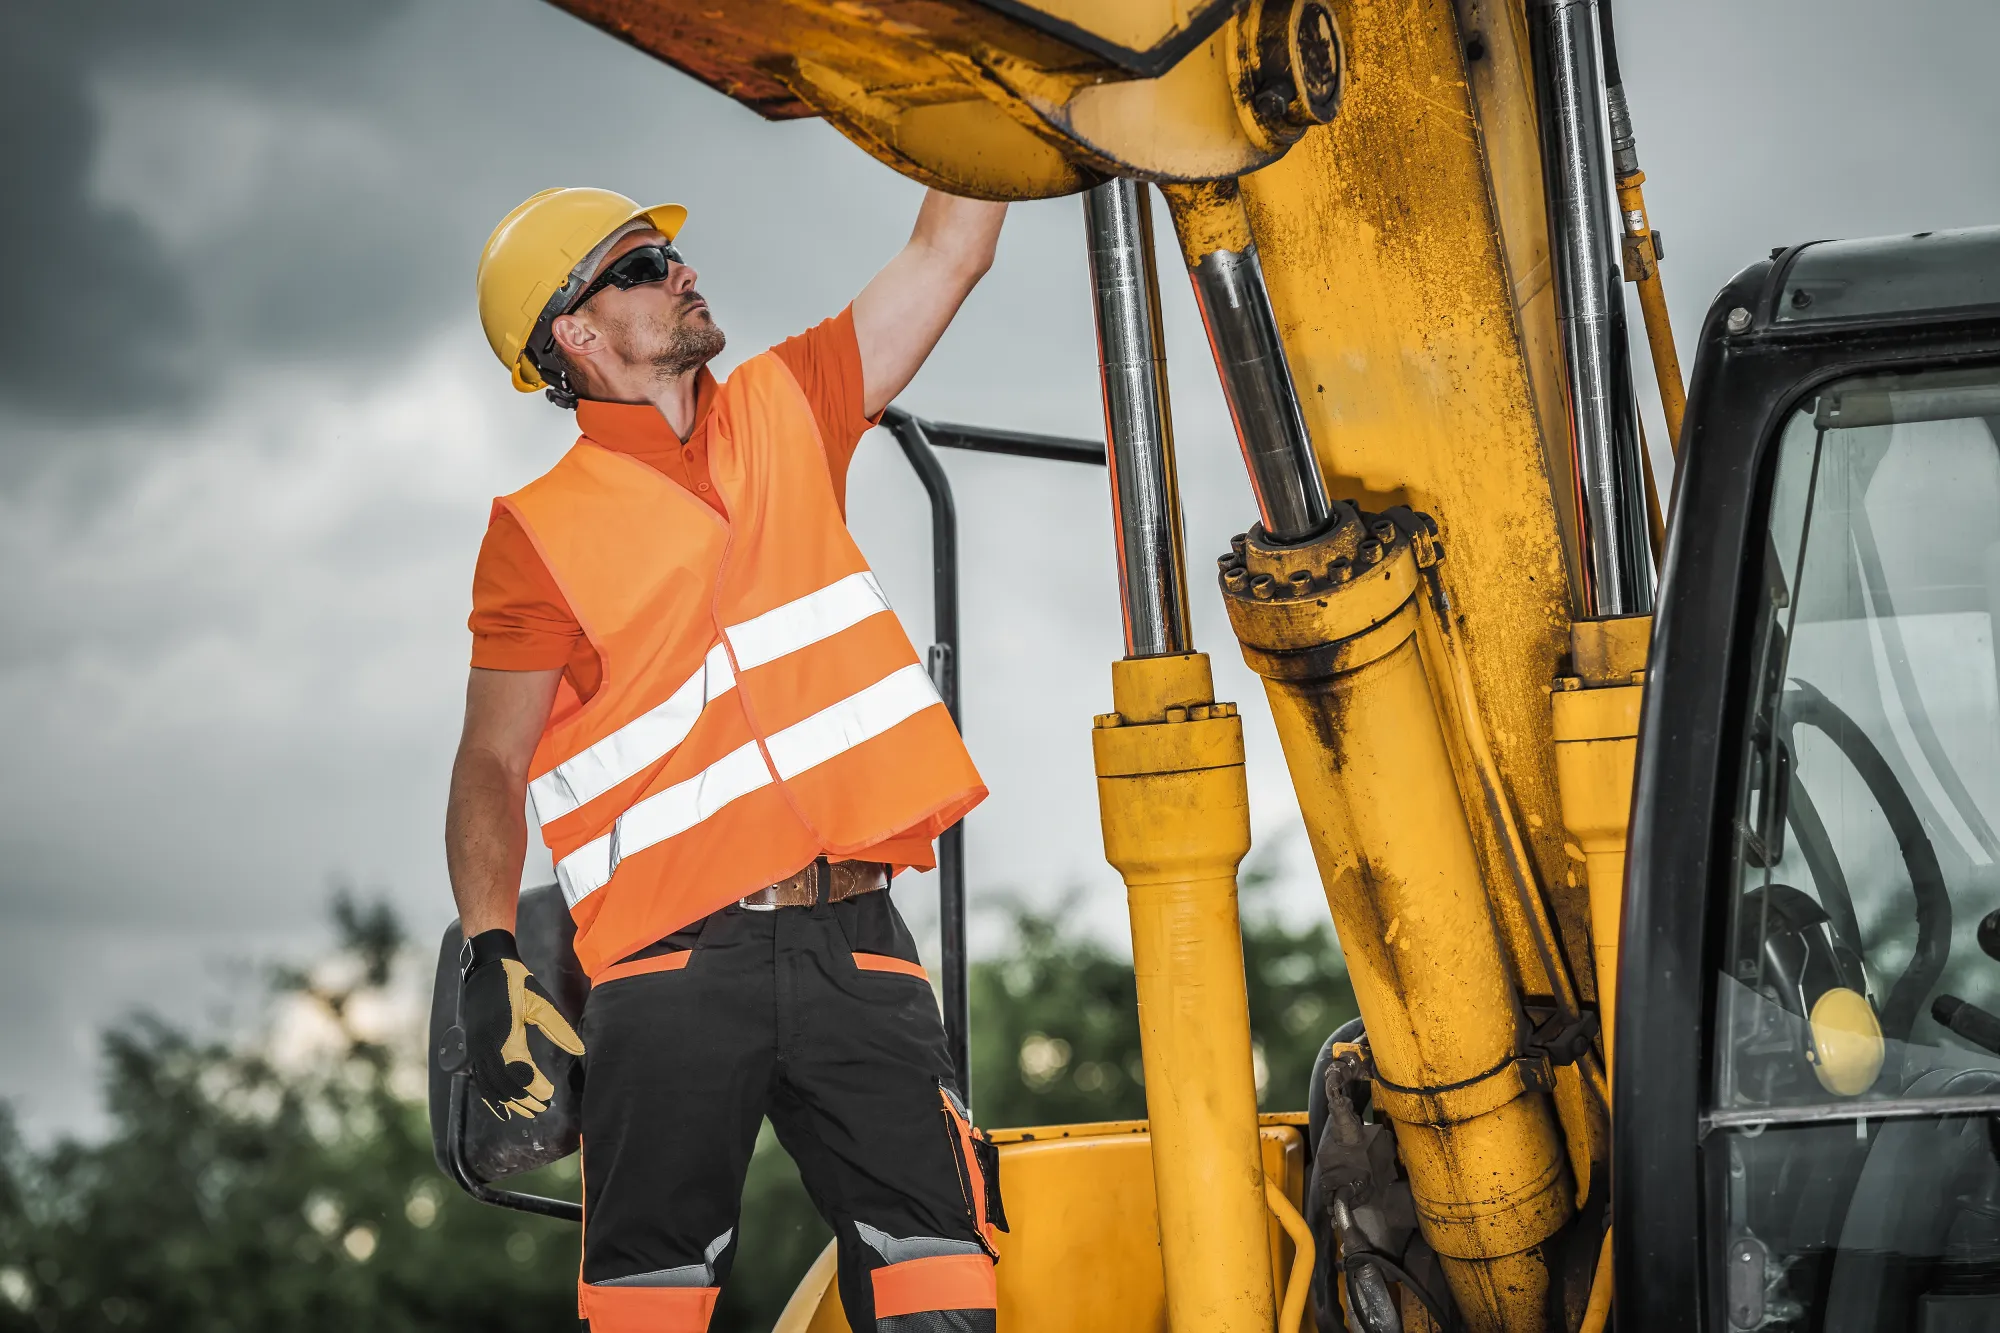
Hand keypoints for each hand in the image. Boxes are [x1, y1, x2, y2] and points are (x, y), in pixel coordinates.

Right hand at [460, 929, 584, 1118]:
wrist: (486, 968)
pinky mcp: (474, 1048)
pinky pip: (480, 1078)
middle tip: (543, 1107)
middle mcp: (487, 1047)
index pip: (520, 1072)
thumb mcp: (541, 1004)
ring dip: (508, 1101)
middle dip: (524, 1098)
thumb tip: (580, 1050)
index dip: (534, 1086)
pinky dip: (490, 1095)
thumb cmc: (516, 983)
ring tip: (527, 1110)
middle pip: (504, 1084)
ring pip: (490, 1085)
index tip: (550, 1093)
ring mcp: (477, 1049)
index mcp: (505, 1036)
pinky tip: (501, 1105)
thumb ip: (559, 1029)